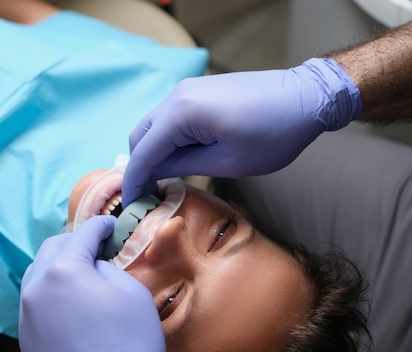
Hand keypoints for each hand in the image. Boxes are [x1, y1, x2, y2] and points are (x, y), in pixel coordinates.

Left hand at [19, 216, 164, 351]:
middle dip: (75, 242)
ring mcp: (26, 313)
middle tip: (97, 246)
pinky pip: (35, 299)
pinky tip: (69, 297)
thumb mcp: (131, 292)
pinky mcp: (26, 335)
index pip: (82, 234)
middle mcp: (36, 287)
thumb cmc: (129, 341)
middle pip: (52, 249)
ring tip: (81, 270)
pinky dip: (51, 289)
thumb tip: (93, 264)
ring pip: (38, 273)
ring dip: (59, 264)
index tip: (110, 225)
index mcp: (62, 270)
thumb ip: (107, 267)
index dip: (100, 226)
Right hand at [122, 58, 361, 204]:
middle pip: (140, 135)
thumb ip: (184, 166)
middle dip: (139, 166)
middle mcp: (177, 95)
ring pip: (153, 125)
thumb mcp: (227, 162)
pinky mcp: (197, 90)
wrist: (307, 97)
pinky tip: (181, 156)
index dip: (133, 182)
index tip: (130, 207)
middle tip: (149, 194)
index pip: (142, 152)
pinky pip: (169, 117)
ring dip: (152, 151)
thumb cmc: (273, 135)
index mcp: (182, 113)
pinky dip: (166, 138)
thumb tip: (155, 174)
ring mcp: (186, 89)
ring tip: (165, 179)